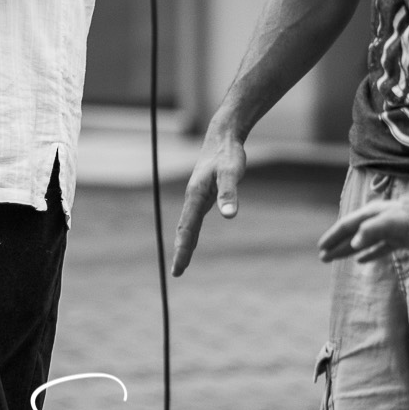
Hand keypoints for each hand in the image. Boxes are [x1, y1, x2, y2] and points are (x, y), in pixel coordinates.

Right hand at [171, 122, 246, 274]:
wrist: (222, 136)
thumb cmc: (227, 154)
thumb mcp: (231, 173)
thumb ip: (229, 194)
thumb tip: (229, 216)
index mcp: (196, 195)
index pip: (187, 228)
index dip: (183, 248)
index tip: (179, 267)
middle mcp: (193, 198)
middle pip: (184, 230)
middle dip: (181, 251)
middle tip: (177, 273)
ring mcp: (197, 197)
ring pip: (188, 225)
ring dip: (184, 244)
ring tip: (181, 263)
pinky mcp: (204, 195)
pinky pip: (194, 219)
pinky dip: (191, 233)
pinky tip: (191, 240)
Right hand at [316, 193, 408, 262]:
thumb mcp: (391, 222)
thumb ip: (371, 230)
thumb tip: (353, 244)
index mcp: (371, 214)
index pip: (347, 226)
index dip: (333, 236)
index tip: (321, 247)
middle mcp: (377, 222)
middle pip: (352, 235)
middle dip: (336, 246)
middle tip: (322, 258)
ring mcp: (388, 231)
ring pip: (363, 243)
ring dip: (348, 251)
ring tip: (334, 258)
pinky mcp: (399, 240)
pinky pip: (379, 248)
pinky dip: (368, 254)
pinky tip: (361, 261)